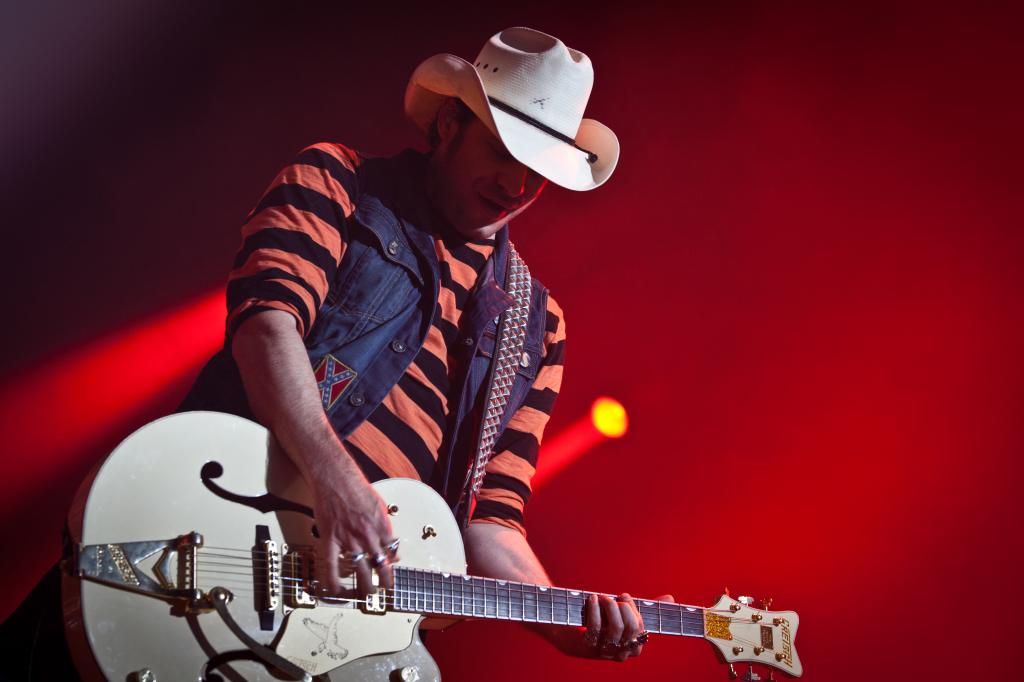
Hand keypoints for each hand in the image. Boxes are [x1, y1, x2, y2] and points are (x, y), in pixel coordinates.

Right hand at [309, 466, 398, 597]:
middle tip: (386, 589)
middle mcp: (368, 536)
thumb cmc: (357, 488)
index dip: (393, 562)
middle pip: (381, 566)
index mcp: (382, 527)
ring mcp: (349, 540)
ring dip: (365, 586)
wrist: (336, 479)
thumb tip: (390, 542)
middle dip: (385, 581)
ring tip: (368, 595)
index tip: (393, 568)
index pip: (392, 552)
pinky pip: (331, 566)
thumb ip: (386, 525)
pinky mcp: (331, 540)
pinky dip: (333, 581)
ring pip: (360, 570)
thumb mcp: (380, 505)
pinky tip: (336, 591)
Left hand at [582, 592, 674, 661]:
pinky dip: (594, 608)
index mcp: (634, 648)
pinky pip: (595, 627)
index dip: (633, 610)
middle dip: (623, 607)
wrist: (571, 633)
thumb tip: (670, 597)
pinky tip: (592, 599)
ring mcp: (605, 652)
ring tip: (603, 597)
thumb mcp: (623, 616)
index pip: (640, 628)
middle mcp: (621, 653)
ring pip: (616, 627)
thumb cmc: (602, 622)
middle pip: (630, 627)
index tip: (624, 597)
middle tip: (612, 598)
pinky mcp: (588, 647)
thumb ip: (644, 608)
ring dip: (610, 606)